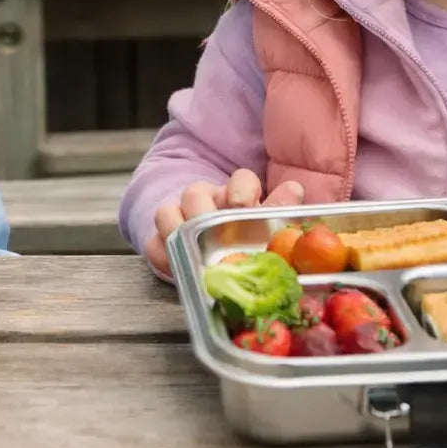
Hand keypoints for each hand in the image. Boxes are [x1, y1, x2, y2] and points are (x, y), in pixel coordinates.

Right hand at [143, 169, 304, 276]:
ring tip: (191, 251)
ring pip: (165, 213)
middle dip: (203, 213)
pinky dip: (163, 255)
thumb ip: (279, 211)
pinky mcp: (162, 243)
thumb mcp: (266, 228)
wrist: (219, 260)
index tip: (243, 206)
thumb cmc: (248, 242)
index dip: (242, 190)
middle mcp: (204, 201)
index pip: (241, 180)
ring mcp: (179, 220)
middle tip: (213, 234)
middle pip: (194, 193)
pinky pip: (153, 244)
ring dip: (177, 231)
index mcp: (235, 194)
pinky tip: (178, 268)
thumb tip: (293, 191)